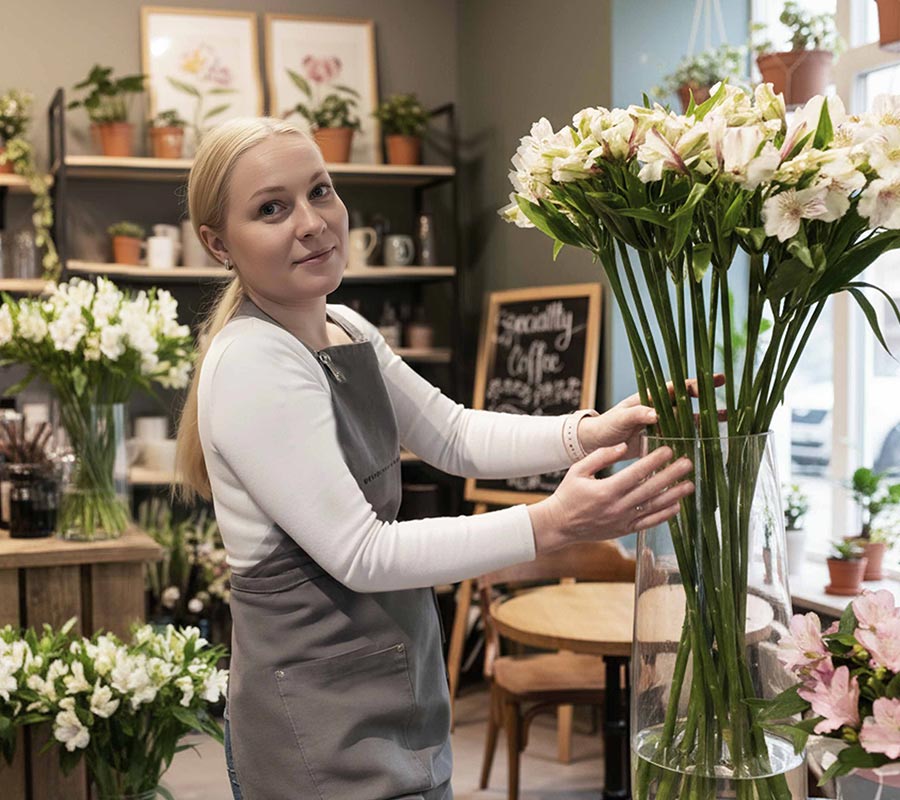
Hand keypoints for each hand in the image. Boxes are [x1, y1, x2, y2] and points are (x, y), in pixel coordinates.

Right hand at [528, 443, 693, 553]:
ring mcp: (622, 520)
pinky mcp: (624, 530)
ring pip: (654, 506)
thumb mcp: (578, 470)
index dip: (654, 461)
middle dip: (671, 475)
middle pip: (650, 488)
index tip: (668, 450)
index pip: (636, 473)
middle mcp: (617, 507)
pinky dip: (664, 515)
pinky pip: (648, 522)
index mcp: (606, 490)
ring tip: (690, 484)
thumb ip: (601, 456)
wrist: (559, 525)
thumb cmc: (568, 494)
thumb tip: (623, 446)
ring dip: (674, 495)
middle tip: (687, 463)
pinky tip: (677, 505)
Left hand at [578, 374, 726, 459]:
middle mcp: (659, 409)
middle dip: (706, 398)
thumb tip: (656, 414)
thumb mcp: (619, 418)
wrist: (597, 444)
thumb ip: (636, 414)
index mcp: (649, 398)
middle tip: (726, 399)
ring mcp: (661, 424)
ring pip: (687, 419)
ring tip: (725, 419)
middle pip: (687, 401)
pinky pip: (680, 437)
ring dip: (705, 419)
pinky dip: (693, 438)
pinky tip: (707, 442)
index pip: (676, 387)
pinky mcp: (660, 440)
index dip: (694, 384)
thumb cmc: (606, 426)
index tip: (712, 382)